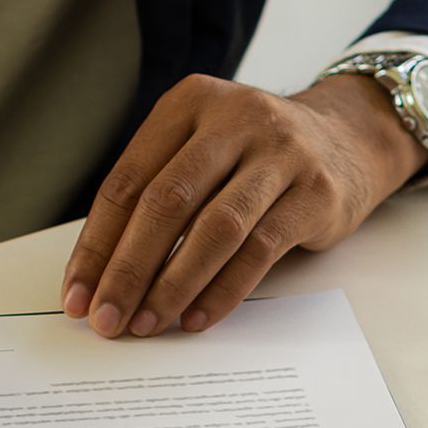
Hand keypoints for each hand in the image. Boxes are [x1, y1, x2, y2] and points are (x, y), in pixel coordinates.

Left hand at [61, 72, 427, 338]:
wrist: (351, 138)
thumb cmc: (255, 156)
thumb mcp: (203, 150)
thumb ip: (158, 194)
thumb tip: (102, 277)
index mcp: (189, 103)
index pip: (128, 182)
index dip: (97, 245)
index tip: (77, 295)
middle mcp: (234, 118)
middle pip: (166, 203)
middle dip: (128, 270)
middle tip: (105, 318)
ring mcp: (280, 152)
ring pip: (214, 228)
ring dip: (173, 285)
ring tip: (146, 324)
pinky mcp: (315, 191)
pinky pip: (259, 250)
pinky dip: (223, 290)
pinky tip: (196, 318)